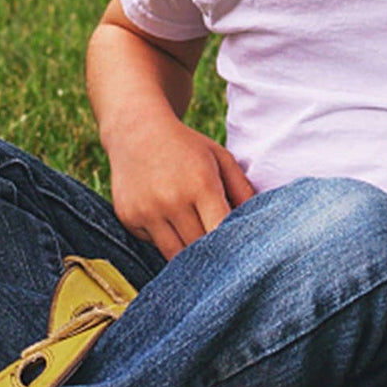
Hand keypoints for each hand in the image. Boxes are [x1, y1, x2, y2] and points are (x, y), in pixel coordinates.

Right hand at [107, 115, 254, 260]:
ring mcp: (147, 211)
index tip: (240, 254)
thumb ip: (242, 190)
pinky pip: (154, 244)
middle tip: (220, 253)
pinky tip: (167, 220)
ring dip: (188, 255)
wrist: (136, 131)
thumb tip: (258, 224)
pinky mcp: (128, 218)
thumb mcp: (220, 158)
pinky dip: (165, 240)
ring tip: (197, 243)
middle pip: (198, 249)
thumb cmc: (186, 146)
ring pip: (174, 255)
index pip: (220, 232)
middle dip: (212, 254)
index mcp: (201, 184)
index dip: (232, 248)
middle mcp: (172, 200)